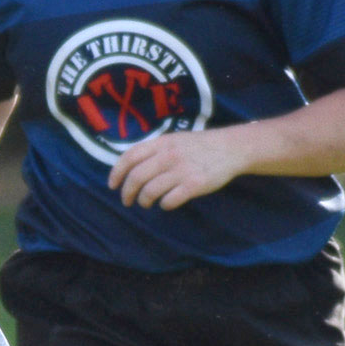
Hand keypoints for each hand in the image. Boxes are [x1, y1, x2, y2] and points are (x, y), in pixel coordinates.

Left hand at [108, 129, 249, 208]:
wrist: (231, 148)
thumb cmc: (198, 146)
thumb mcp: (173, 140)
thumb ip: (153, 151)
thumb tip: (128, 167)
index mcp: (161, 143)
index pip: (130, 157)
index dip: (116, 173)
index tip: (112, 185)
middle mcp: (169, 156)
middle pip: (136, 177)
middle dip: (127, 193)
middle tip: (127, 201)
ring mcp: (182, 170)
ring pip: (150, 191)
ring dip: (144, 200)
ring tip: (146, 203)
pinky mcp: (195, 184)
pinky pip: (170, 200)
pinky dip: (163, 205)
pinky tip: (165, 203)